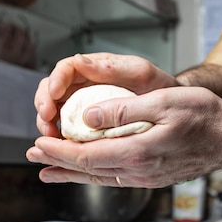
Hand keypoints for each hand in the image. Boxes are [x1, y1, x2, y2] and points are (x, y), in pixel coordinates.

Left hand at [26, 86, 221, 187]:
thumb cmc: (204, 117)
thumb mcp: (164, 102)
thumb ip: (124, 111)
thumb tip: (89, 116)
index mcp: (139, 152)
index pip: (87, 155)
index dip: (59, 150)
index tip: (38, 142)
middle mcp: (139, 171)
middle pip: (88, 170)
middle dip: (57, 162)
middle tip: (33, 155)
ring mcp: (146, 178)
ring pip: (100, 177)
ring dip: (72, 172)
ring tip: (48, 171)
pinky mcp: (153, 178)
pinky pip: (115, 178)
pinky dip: (94, 176)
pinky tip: (87, 173)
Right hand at [34, 53, 179, 137]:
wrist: (176, 111)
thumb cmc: (161, 87)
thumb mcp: (141, 74)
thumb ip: (111, 68)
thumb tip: (79, 61)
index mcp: (96, 70)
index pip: (64, 70)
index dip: (54, 83)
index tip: (52, 97)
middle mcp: (86, 88)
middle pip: (52, 94)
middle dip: (45, 108)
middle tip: (47, 121)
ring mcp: (86, 109)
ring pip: (57, 117)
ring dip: (49, 129)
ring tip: (52, 141)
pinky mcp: (90, 130)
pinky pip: (71, 136)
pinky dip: (62, 147)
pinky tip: (57, 160)